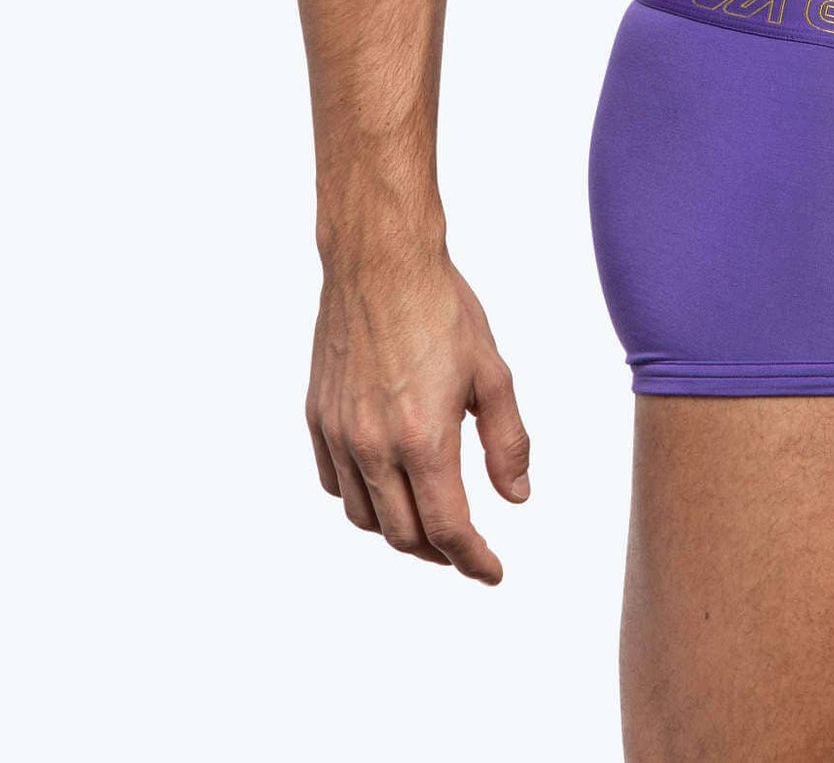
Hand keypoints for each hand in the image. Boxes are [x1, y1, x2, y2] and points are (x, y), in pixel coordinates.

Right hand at [306, 251, 530, 583]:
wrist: (379, 262)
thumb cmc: (442, 309)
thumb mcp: (491, 372)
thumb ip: (506, 441)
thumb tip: (516, 498)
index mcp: (423, 438)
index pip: (447, 528)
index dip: (472, 560)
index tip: (492, 572)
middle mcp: (374, 446)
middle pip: (404, 534)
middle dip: (440, 553)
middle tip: (466, 549)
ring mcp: (339, 434)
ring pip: (364, 516)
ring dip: (398, 530)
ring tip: (428, 520)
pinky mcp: (317, 417)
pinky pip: (335, 483)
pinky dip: (362, 498)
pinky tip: (386, 485)